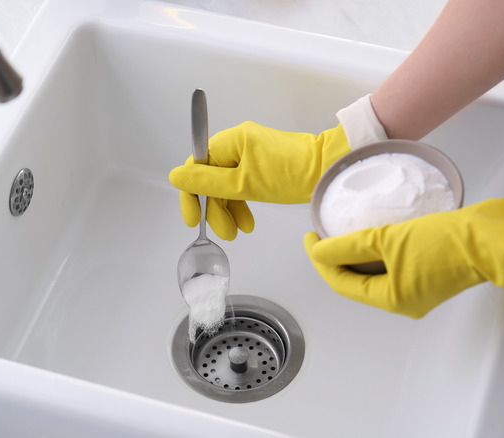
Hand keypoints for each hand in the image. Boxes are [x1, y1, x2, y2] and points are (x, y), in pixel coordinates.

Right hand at [169, 121, 350, 239]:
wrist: (327, 170)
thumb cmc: (292, 174)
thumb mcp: (244, 184)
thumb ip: (207, 182)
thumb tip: (176, 176)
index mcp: (229, 141)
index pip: (196, 167)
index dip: (191, 195)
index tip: (193, 219)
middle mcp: (236, 142)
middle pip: (211, 178)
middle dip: (215, 208)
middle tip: (224, 232)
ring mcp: (249, 152)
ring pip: (226, 184)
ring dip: (228, 209)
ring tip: (238, 231)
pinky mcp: (261, 163)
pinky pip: (241, 184)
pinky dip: (241, 203)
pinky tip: (246, 221)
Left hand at [303, 198, 503, 317]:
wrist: (492, 236)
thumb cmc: (447, 242)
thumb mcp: (388, 240)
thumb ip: (349, 246)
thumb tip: (319, 251)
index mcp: (393, 299)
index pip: (342, 283)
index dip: (321, 260)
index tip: (310, 237)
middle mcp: (405, 300)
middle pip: (357, 281)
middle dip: (336, 259)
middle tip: (321, 235)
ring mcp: (420, 288)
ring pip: (375, 273)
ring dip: (357, 255)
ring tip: (341, 232)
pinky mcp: (432, 272)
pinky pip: (393, 265)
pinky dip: (378, 253)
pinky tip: (372, 233)